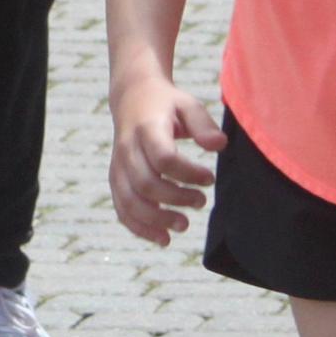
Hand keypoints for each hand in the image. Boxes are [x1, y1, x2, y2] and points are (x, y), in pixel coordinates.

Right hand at [109, 75, 223, 242]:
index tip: (210, 178)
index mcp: (146, 129)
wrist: (132, 97)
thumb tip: (219, 146)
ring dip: (156, 219)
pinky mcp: (116, 179)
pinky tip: (163, 239)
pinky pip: (122, 209)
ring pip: (130, 201)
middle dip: (176, 199)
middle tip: (201, 202)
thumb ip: (203, 124)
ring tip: (184, 226)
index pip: (163, 158)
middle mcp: (127, 149)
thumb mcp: (188, 104)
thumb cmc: (166, 104)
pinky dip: (140, 228)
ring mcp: (118, 166)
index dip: (188, 173)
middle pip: (146, 183)